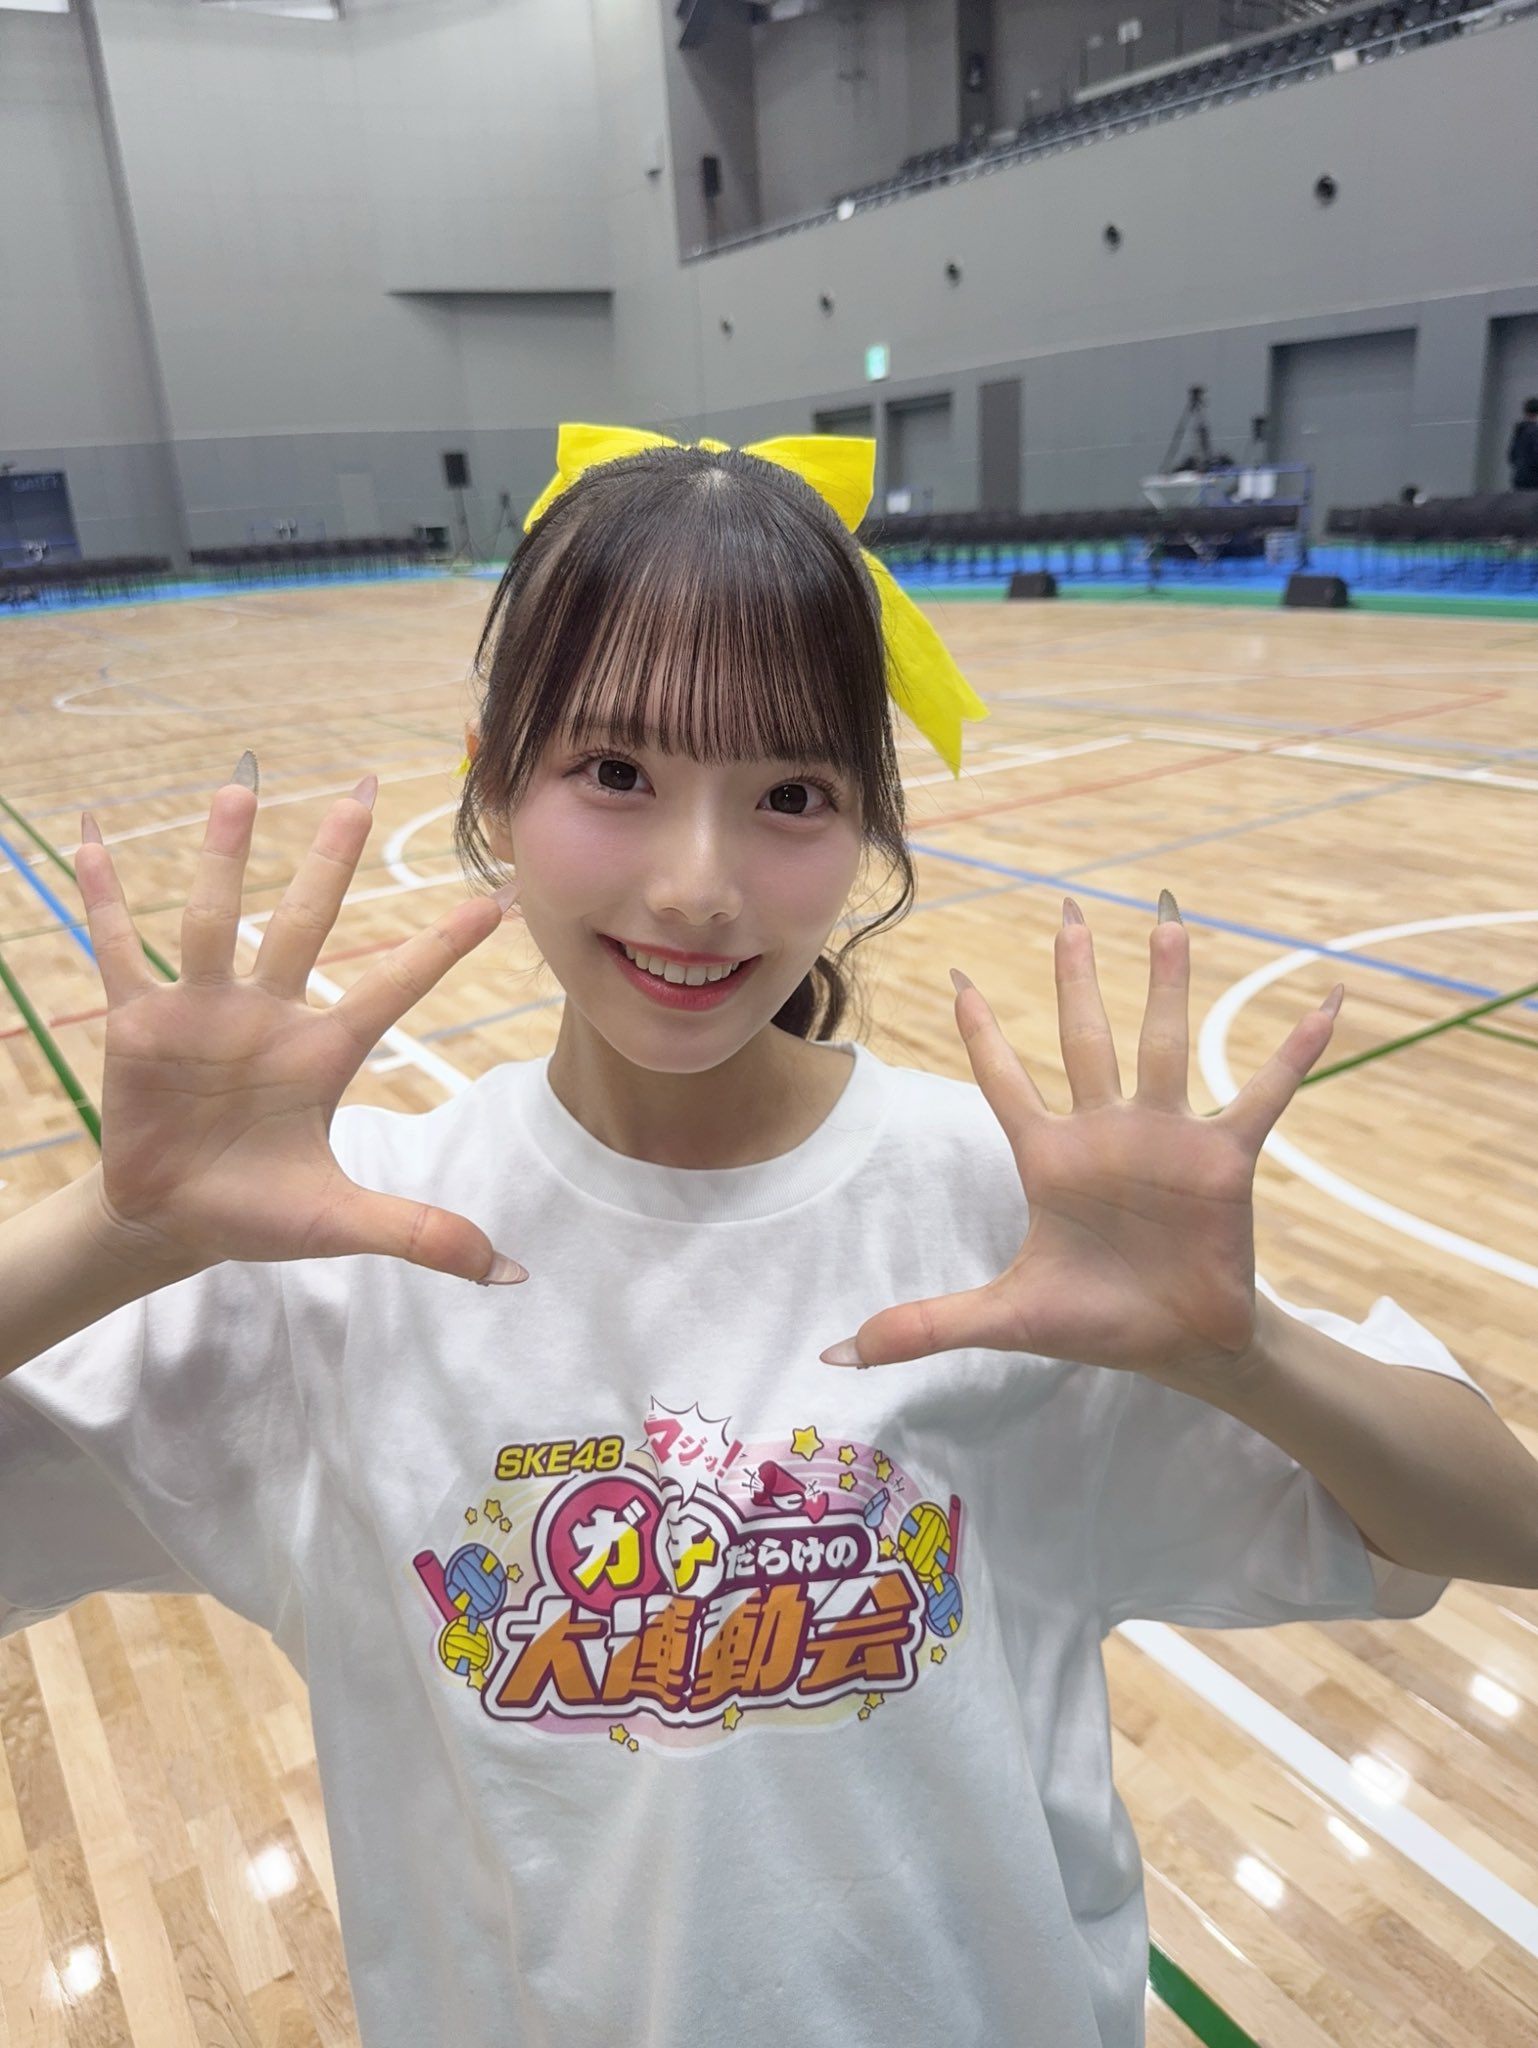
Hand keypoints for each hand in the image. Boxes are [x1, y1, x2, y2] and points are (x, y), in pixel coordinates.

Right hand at [74, 758, 526, 1283]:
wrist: (175, 1221)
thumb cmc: (261, 1212)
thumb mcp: (342, 1224)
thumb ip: (420, 1235)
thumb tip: (509, 1272)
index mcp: (324, 1052)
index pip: (392, 988)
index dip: (438, 949)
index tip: (491, 901)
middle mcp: (269, 1013)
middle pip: (308, 920)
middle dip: (334, 859)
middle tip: (367, 789)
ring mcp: (202, 1009)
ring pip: (215, 918)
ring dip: (226, 857)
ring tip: (241, 788)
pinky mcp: (139, 1021)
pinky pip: (119, 949)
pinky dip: (103, 897)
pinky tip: (90, 839)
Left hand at [820, 892, 1342, 1378]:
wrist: (1180, 1348)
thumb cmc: (1096, 1322)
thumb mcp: (1004, 1320)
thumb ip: (923, 1326)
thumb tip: (836, 1355)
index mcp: (1049, 1158)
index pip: (1005, 1081)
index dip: (981, 1033)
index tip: (959, 976)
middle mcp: (1105, 1131)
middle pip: (1084, 1035)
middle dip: (1075, 975)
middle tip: (1067, 910)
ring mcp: (1166, 1137)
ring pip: (1162, 1043)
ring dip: (1167, 984)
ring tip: (1168, 918)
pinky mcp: (1224, 1158)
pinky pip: (1261, 1092)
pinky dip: (1293, 1051)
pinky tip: (1322, 1003)